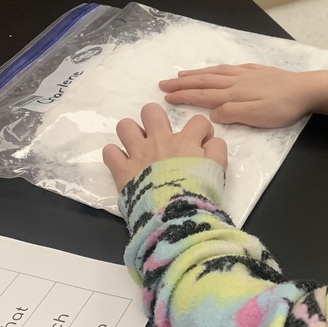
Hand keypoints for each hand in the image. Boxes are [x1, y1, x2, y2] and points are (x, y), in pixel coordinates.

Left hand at [102, 102, 227, 191]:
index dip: (202, 130)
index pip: (197, 121)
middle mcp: (159, 141)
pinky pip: (109, 152)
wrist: (175, 214)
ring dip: (131, 134)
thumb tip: (211, 141)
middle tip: (161, 137)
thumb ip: (217, 150)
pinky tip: (122, 163)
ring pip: (125, 126)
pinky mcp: (122, 170)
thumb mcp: (217, 170)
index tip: (202, 144)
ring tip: (138, 147)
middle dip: (156, 119)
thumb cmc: (198, 193)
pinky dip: (114, 156)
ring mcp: (138, 154)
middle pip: (151, 111)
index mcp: (185, 141)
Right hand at [159, 64, 317, 127]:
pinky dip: (217, 69)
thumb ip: (232, 114)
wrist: (306, 89)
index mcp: (233, 94)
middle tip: (163, 83)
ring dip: (196, 74)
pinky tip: (216, 69)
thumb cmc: (283, 107)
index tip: (165, 96)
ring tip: (182, 73)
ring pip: (215, 73)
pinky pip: (230, 68)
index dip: (183, 95)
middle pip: (204, 81)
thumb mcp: (257, 116)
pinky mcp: (257, 71)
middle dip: (182, 82)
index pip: (202, 95)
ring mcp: (246, 74)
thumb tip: (212, 113)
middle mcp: (236, 81)